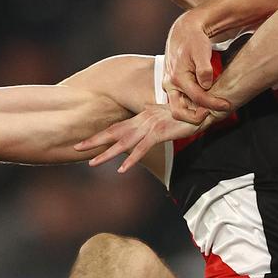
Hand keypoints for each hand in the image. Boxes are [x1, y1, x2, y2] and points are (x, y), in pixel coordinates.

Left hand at [74, 105, 205, 172]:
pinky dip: (131, 159)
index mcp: (141, 116)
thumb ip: (152, 118)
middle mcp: (142, 119)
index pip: (116, 127)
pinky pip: (142, 149)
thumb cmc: (185, 113)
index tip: (84, 140)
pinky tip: (122, 169)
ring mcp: (149, 126)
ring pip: (123, 142)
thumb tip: (145, 118)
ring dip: (107, 154)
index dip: (99, 134)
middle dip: (93, 141)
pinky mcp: (159, 132)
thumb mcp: (164, 116)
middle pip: (113, 133)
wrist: (201, 108)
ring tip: (92, 163)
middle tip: (75, 147)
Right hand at [163, 11, 229, 123]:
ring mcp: (170, 86)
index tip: (226, 105)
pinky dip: (194, 104)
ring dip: (195, 111)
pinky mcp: (174, 86)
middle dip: (196, 118)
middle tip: (214, 113)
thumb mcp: (201, 51)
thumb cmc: (193, 40)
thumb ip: (204, 69)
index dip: (213, 104)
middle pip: (179, 112)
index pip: (197, 98)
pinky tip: (207, 100)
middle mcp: (170, 84)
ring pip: (180, 108)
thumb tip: (206, 85)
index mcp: (176, 78)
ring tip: (213, 107)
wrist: (185, 31)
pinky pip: (182, 101)